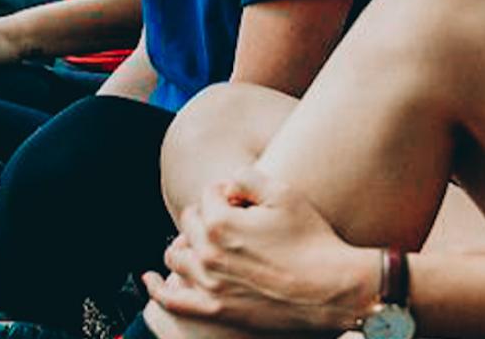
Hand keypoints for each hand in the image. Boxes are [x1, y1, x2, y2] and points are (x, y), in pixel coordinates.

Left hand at [140, 167, 375, 330]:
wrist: (333, 288)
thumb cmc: (312, 239)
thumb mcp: (284, 193)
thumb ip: (247, 176)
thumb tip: (228, 184)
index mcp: (221, 223)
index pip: (208, 195)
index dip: (228, 193)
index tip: (245, 202)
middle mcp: (208, 254)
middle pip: (190, 222)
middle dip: (208, 215)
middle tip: (235, 222)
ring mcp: (209, 284)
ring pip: (176, 255)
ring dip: (187, 244)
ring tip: (205, 244)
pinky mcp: (216, 309)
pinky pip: (173, 301)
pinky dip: (159, 289)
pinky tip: (152, 280)